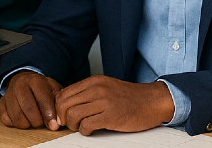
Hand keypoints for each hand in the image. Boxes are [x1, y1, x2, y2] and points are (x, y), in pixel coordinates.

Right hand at [0, 71, 62, 130]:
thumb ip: (57, 103)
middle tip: (41, 122)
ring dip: (27, 124)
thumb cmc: (40, 87)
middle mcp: (20, 85)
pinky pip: (6, 119)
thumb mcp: (53, 89)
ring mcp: (8, 94)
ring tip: (32, 120)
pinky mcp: (1, 103)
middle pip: (29, 109)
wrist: (23, 79)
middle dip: (38, 121)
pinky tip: (22, 118)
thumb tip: (56, 122)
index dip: (49, 115)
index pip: (42, 100)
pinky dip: (15, 123)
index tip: (53, 126)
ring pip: (17, 117)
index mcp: (35, 80)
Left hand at [55, 75, 174, 135]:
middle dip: (63, 117)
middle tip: (70, 124)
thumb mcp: (106, 87)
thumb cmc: (129, 98)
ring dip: (73, 125)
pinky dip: (84, 131)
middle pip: (64, 104)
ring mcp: (104, 102)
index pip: (64, 93)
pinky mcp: (111, 116)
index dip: (59, 108)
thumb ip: (88, 92)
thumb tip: (66, 104)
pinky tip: (91, 130)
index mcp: (94, 81)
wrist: (151, 101)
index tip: (63, 116)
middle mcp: (97, 89)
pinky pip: (86, 125)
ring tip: (81, 127)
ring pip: (72, 115)